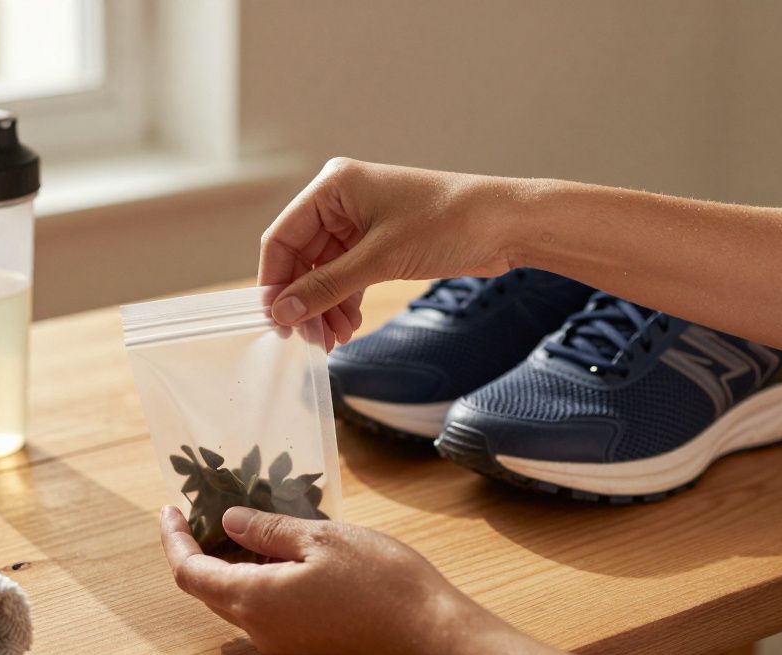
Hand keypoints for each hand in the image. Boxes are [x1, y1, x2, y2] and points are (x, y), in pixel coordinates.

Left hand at [159, 505, 494, 654]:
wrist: (434, 637)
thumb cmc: (382, 583)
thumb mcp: (320, 538)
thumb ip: (268, 530)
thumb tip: (229, 521)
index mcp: (255, 601)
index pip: (190, 574)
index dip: (173, 540)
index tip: (169, 509)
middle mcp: (260, 629)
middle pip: (208, 588)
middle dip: (197, 547)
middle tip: (201, 507)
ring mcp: (284, 640)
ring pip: (236, 598)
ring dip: (229, 561)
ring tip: (240, 519)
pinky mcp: (306, 643)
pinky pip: (264, 607)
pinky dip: (256, 575)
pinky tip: (277, 547)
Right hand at [258, 158, 518, 340]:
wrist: (507, 225)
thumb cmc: (449, 222)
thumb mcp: (380, 259)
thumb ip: (326, 287)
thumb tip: (283, 312)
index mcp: (333, 187)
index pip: (282, 237)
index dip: (275, 282)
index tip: (276, 321)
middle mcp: (340, 201)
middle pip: (301, 259)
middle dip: (304, 301)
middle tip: (307, 340)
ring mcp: (359, 223)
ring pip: (323, 273)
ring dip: (324, 308)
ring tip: (332, 340)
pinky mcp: (378, 244)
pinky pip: (346, 277)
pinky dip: (343, 302)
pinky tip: (348, 327)